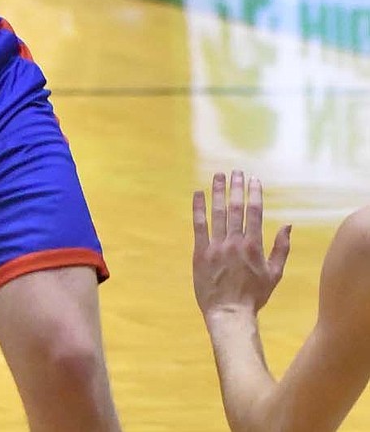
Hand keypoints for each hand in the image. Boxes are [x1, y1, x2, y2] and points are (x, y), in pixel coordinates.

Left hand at [192, 172, 291, 325]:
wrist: (230, 314)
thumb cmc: (254, 296)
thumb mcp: (274, 274)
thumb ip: (281, 249)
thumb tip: (288, 225)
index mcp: (253, 246)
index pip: (254, 213)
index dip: (254, 194)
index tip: (254, 180)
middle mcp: (235, 242)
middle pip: (236, 208)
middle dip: (236, 188)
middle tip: (236, 172)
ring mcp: (216, 247)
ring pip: (217, 213)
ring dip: (218, 192)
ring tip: (218, 176)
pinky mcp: (201, 252)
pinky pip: (199, 226)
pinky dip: (199, 208)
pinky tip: (198, 193)